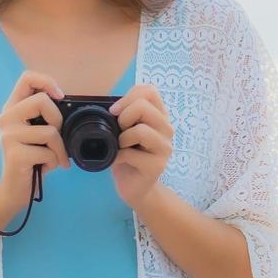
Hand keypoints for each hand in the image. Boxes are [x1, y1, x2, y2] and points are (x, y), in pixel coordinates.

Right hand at [0, 69, 70, 210]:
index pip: (27, 78)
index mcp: (12, 108)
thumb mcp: (37, 132)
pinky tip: (46, 167)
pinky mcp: (15, 154)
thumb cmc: (31, 159)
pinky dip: (55, 161)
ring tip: (53, 157)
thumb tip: (66, 102)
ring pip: (49, 131)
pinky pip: (48, 152)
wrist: (15, 189)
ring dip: (59, 149)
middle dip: (57, 120)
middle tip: (56, 137)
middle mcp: (6, 118)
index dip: (47, 81)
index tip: (59, 96)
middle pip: (41, 101)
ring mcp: (8, 136)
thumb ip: (44, 115)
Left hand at [107, 84, 172, 208]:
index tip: (115, 111)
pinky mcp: (157, 166)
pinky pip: (132, 154)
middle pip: (144, 106)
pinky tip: (119, 161)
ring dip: (122, 138)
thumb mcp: (124, 131)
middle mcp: (166, 129)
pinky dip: (118, 156)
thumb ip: (124, 114)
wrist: (135, 187)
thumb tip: (111, 105)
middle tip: (119, 131)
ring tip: (121, 147)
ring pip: (141, 130)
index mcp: (159, 116)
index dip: (128, 97)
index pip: (149, 91)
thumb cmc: (127, 156)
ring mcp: (164, 148)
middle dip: (123, 116)